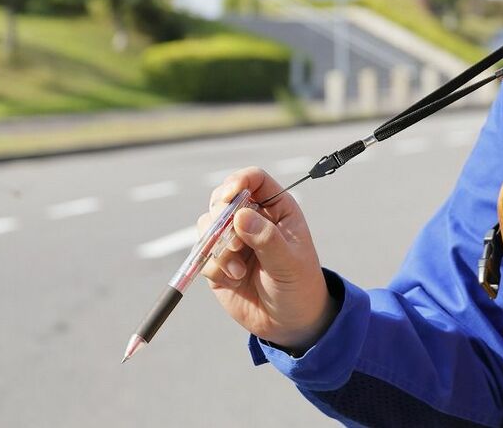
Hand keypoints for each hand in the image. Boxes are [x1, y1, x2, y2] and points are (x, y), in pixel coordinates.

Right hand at [199, 167, 337, 352]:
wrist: (289, 323)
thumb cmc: (299, 286)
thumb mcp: (289, 263)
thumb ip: (267, 238)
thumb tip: (241, 215)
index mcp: (277, 209)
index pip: (254, 180)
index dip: (239, 181)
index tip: (231, 196)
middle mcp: (252, 219)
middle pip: (222, 198)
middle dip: (221, 217)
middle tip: (234, 241)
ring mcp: (233, 240)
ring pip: (207, 225)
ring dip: (218, 246)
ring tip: (238, 269)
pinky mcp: (218, 262)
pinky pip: (203, 254)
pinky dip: (214, 266)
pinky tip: (234, 279)